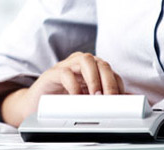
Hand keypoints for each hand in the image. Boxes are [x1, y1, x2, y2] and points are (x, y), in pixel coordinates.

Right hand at [0, 52, 125, 125]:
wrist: (36, 104)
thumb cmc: (62, 100)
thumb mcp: (86, 101)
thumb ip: (103, 99)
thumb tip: (127, 101)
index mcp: (92, 69)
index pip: (111, 72)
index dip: (117, 85)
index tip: (121, 101)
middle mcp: (81, 64)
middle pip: (101, 64)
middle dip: (109, 82)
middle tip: (110, 99)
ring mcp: (66, 66)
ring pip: (85, 60)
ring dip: (94, 78)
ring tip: (95, 96)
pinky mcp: (52, 73)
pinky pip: (65, 73)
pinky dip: (74, 85)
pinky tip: (76, 97)